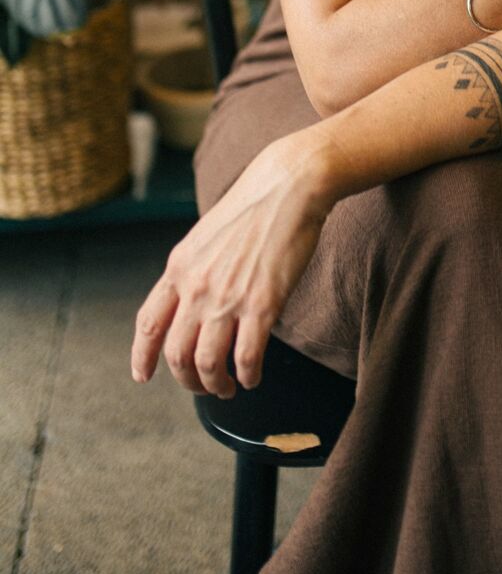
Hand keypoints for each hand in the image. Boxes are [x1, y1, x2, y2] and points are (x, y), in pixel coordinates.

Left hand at [130, 136, 335, 397]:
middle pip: (176, 353)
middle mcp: (196, 286)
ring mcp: (227, 296)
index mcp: (179, 267)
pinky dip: (247, 375)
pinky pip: (247, 356)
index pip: (149, 323)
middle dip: (187, 380)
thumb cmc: (254, 208)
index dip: (142, 356)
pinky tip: (252, 377)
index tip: (143, 376)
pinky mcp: (262, 303)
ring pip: (207, 362)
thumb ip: (193, 271)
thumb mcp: (206, 236)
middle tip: (204, 386)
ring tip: (227, 388)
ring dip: (215, 385)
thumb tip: (191, 305)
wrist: (288, 185)